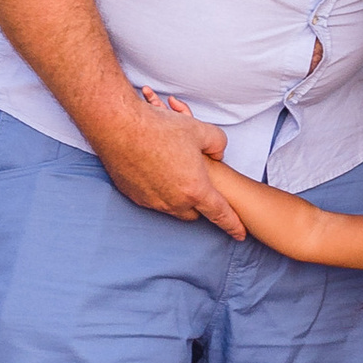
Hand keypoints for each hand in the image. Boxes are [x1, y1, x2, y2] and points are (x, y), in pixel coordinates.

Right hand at [104, 90, 241, 232]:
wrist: (121, 128)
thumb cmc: (161, 128)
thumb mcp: (201, 131)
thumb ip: (218, 144)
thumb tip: (218, 153)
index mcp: (195, 189)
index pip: (220, 213)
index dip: (233, 224)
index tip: (240, 234)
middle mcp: (174, 201)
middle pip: (194, 213)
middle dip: (200, 205)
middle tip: (201, 187)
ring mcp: (152, 201)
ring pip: (173, 208)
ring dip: (179, 198)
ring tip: (178, 175)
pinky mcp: (134, 196)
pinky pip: (154, 201)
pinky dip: (160, 192)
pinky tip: (158, 173)